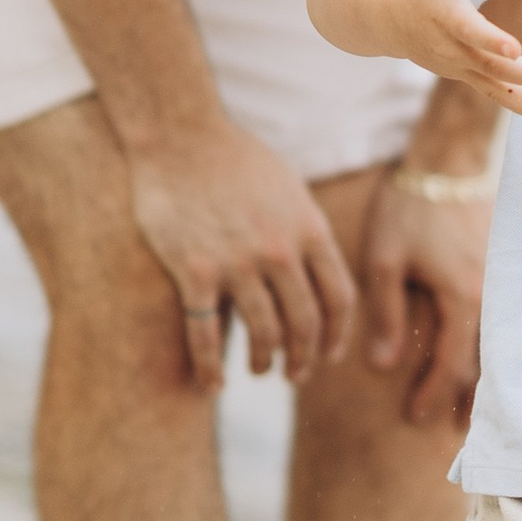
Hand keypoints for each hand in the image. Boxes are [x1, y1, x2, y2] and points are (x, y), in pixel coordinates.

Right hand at [128, 116, 357, 393]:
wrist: (181, 135)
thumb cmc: (235, 160)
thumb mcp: (289, 189)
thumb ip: (306, 231)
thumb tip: (318, 272)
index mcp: (310, 230)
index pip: (340, 299)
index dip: (338, 336)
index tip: (330, 355)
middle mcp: (281, 252)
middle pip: (306, 324)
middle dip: (305, 358)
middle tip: (298, 375)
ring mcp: (238, 264)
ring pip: (263, 334)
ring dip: (266, 362)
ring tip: (262, 371)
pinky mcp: (195, 271)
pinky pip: (207, 334)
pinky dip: (211, 367)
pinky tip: (213, 385)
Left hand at [357, 169, 491, 429]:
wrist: (449, 161)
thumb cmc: (411, 208)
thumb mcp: (385, 259)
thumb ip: (386, 313)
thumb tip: (383, 364)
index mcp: (462, 296)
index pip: (453, 364)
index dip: (435, 394)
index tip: (414, 417)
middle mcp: (493, 296)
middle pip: (487, 364)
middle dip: (468, 401)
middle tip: (453, 433)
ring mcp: (505, 283)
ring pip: (502, 347)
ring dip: (488, 382)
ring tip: (476, 413)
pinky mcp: (507, 270)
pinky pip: (506, 324)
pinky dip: (498, 352)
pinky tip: (492, 364)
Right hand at [387, 0, 521, 126]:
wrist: (388, 20)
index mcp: (446, 17)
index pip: (469, 30)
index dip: (490, 39)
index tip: (515, 49)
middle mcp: (454, 49)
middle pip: (493, 66)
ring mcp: (460, 67)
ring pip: (497, 89)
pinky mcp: (468, 76)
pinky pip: (497, 94)